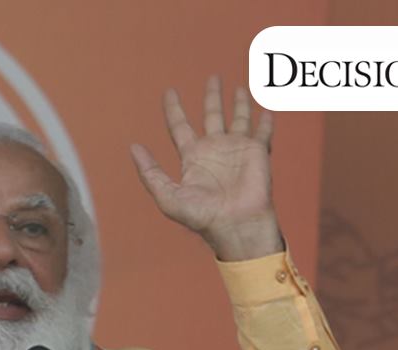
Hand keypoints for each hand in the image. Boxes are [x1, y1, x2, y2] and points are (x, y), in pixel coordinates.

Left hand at [130, 76, 283, 260]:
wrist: (235, 225)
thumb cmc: (202, 216)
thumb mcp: (167, 196)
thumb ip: (149, 173)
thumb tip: (133, 147)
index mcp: (192, 157)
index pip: (180, 126)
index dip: (174, 109)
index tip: (169, 92)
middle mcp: (214, 150)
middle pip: (211, 115)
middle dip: (211, 96)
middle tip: (212, 77)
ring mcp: (237, 150)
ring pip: (238, 118)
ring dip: (238, 102)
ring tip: (237, 86)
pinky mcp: (257, 152)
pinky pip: (262, 132)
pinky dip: (264, 120)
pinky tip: (265, 108)